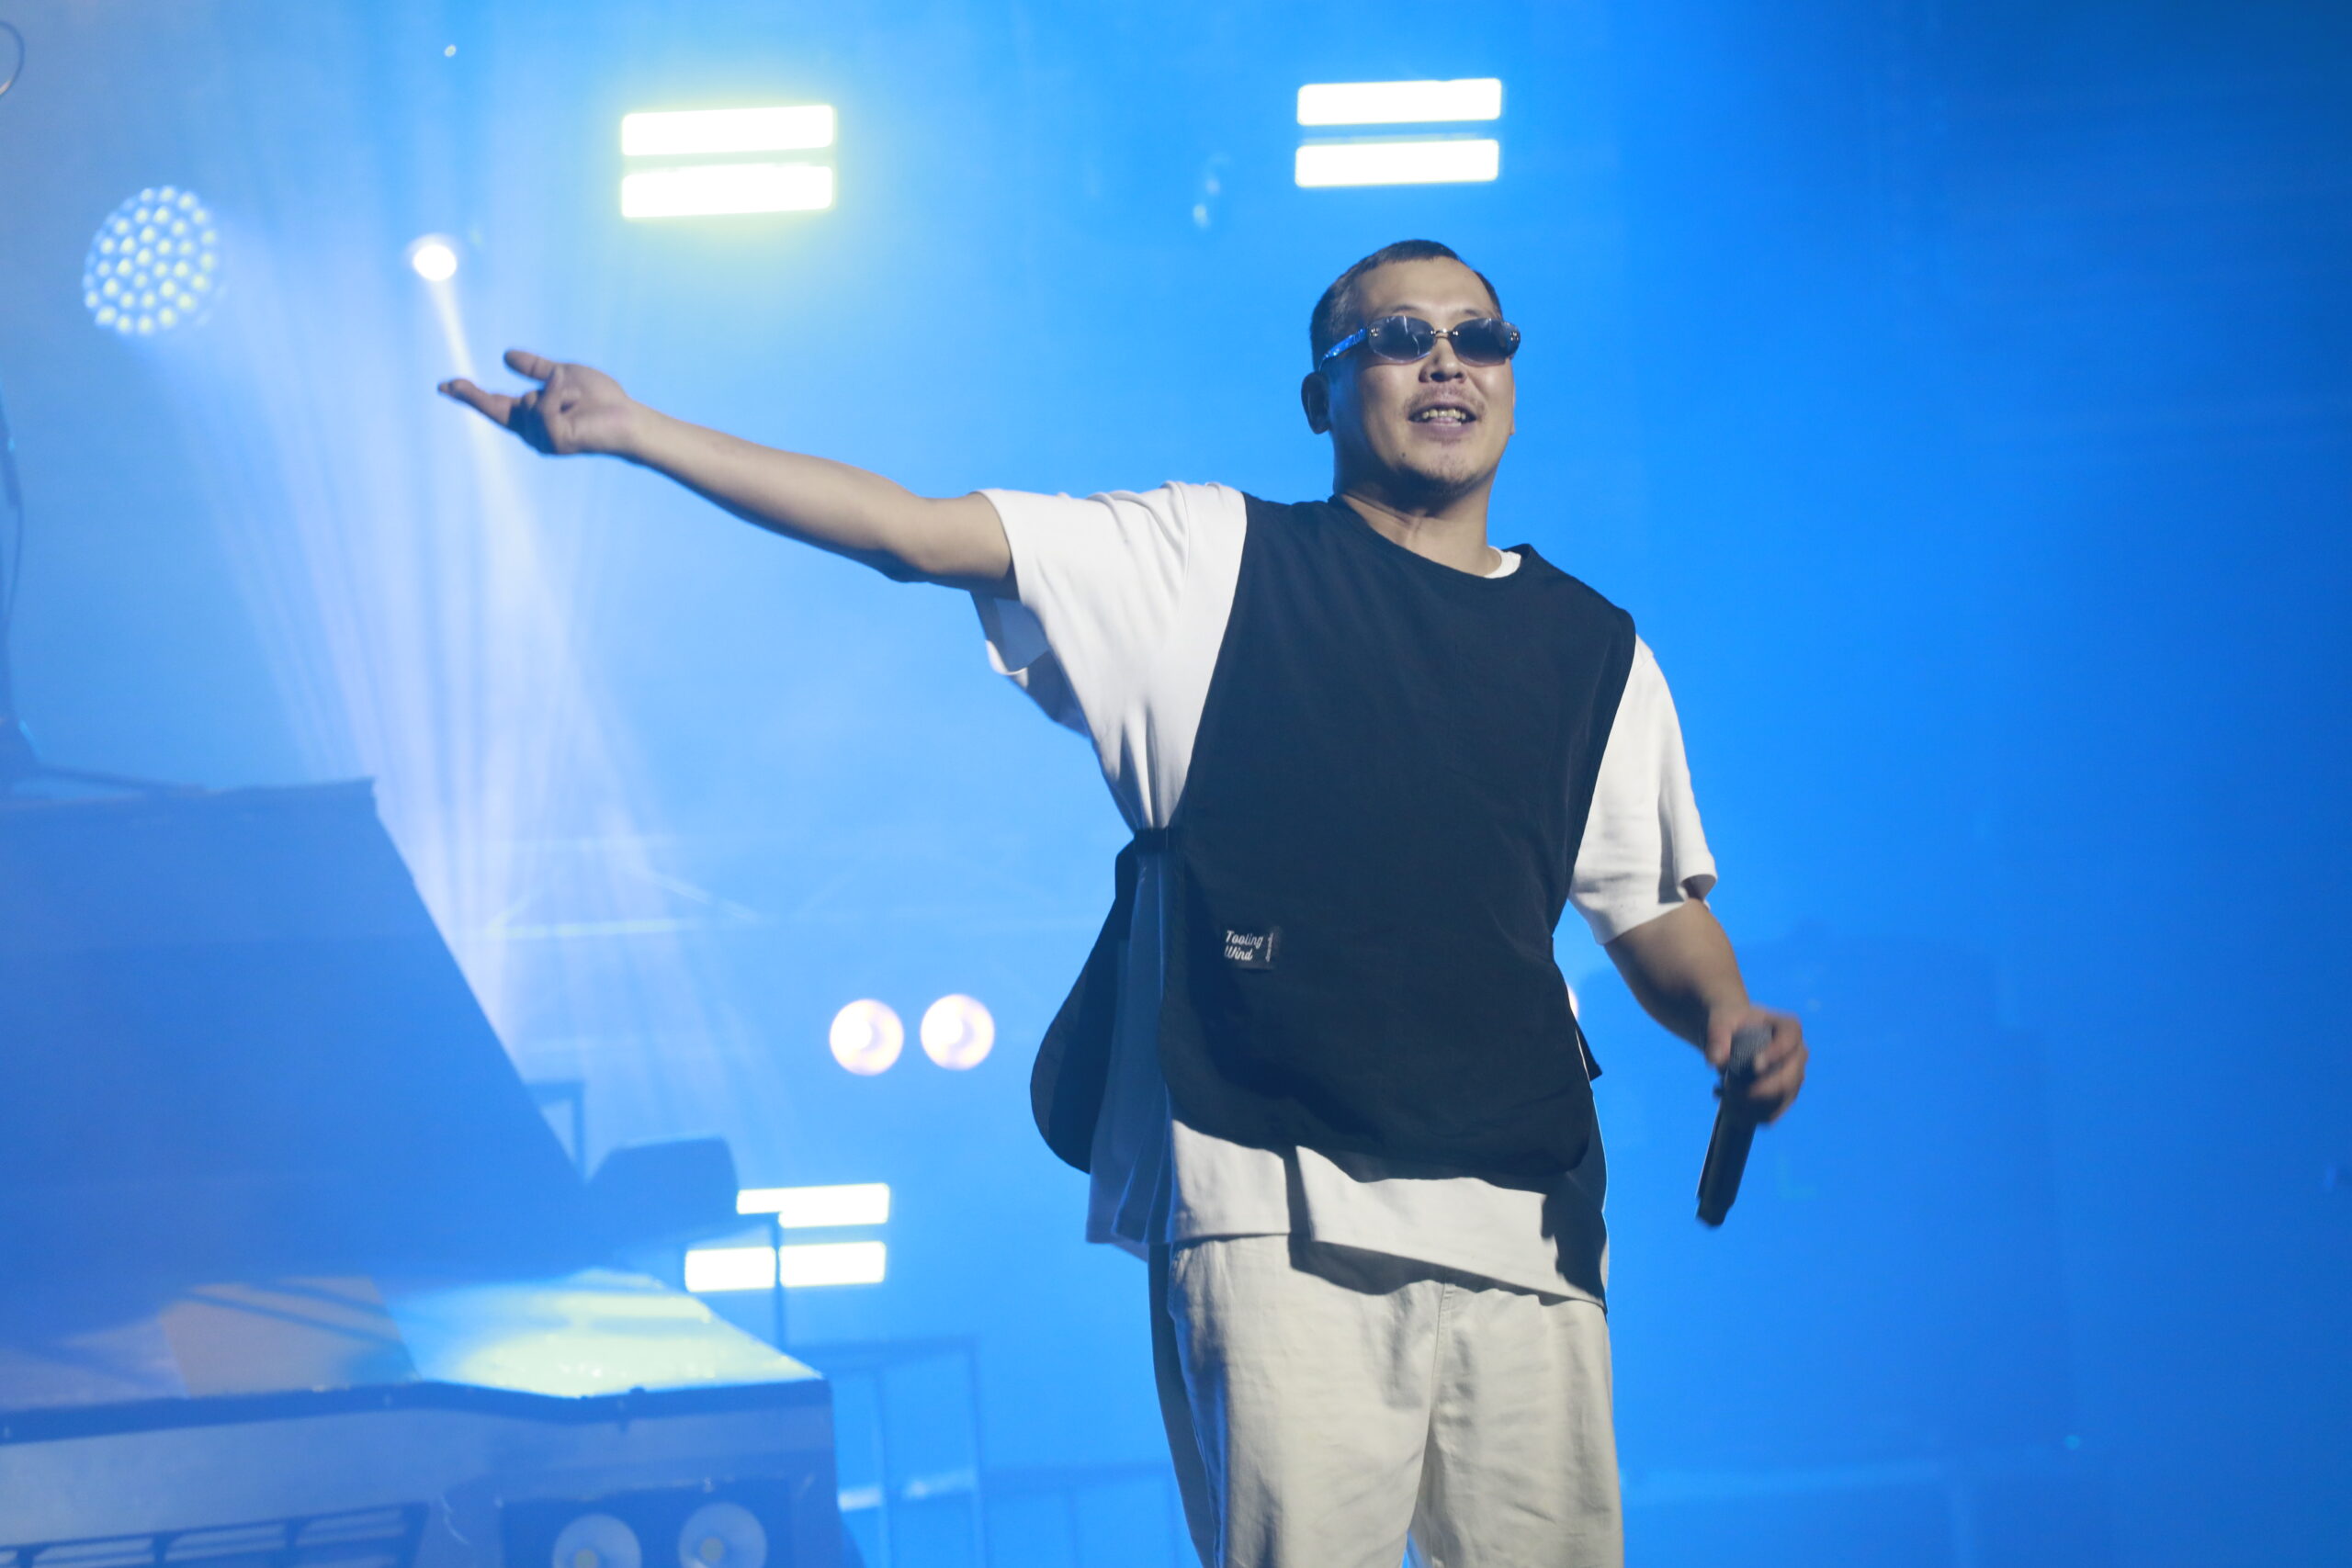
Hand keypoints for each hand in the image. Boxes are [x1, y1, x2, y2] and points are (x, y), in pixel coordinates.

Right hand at [438, 349, 644, 457]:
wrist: (628, 418)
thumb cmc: (602, 401)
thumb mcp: (561, 375)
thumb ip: (535, 369)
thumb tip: (504, 355)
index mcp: (530, 416)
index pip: (493, 404)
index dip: (468, 395)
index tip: (443, 385)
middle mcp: (531, 432)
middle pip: (494, 407)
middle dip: (474, 395)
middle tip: (448, 382)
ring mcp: (541, 439)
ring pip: (528, 400)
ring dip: (556, 389)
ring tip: (578, 399)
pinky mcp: (554, 440)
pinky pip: (544, 405)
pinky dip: (560, 395)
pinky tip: (575, 400)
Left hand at [1706, 1004, 1806, 1123]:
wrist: (1730, 1035)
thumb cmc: (1728, 1023)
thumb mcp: (1718, 1022)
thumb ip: (1716, 1037)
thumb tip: (1716, 1061)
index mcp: (1789, 1028)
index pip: (1789, 1042)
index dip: (1775, 1056)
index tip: (1754, 1066)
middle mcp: (1798, 1054)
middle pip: (1787, 1080)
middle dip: (1756, 1091)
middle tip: (1726, 1085)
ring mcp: (1794, 1077)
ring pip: (1779, 1102)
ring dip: (1748, 1105)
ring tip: (1721, 1094)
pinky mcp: (1784, 1097)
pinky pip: (1771, 1114)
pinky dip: (1748, 1115)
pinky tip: (1726, 1104)